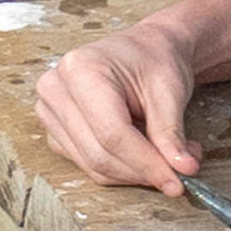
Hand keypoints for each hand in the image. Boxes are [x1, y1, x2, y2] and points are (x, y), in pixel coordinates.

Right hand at [34, 19, 203, 193]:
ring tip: (164, 154)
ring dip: (132, 171)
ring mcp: (49, 109)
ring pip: (91, 164)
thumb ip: (171, 134)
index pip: (111, 133)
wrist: (143, 50)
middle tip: (178, 171)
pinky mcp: (54, 128)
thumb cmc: (153, 61)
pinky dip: (118, 167)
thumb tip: (182, 169)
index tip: (177, 180)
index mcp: (82, 69)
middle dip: (141, 171)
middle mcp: (56, 88)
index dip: (146, 162)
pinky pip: (85, 163)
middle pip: (98, 153)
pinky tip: (140, 149)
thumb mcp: (170, 92)